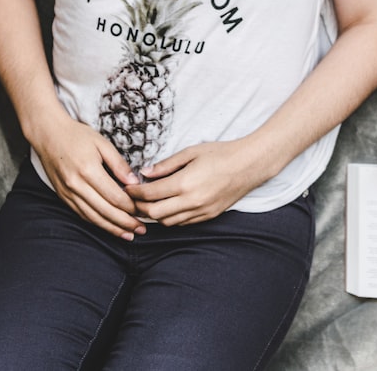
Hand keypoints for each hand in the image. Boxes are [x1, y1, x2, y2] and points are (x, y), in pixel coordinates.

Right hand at [31, 114, 146, 239]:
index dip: (131, 207)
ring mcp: (68, 193)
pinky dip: (96, 223)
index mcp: (89, 170)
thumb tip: (134, 183)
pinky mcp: (63, 196)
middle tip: (141, 229)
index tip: (143, 211)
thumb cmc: (77, 135)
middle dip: (125, 223)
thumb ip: (119, 164)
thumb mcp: (102, 143)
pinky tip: (108, 227)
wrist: (48, 134)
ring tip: (128, 235)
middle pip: (105, 211)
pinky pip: (81, 214)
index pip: (114, 196)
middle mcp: (76, 185)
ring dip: (112, 228)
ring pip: (93, 217)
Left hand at [126, 140, 267, 225]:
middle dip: (139, 207)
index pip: (149, 194)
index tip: (128, 188)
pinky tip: (168, 207)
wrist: (249, 165)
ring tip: (148, 203)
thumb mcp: (191, 152)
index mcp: (184, 183)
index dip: (134, 192)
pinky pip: (182, 223)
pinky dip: (170, 218)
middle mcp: (191, 201)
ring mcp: (201, 211)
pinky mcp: (208, 216)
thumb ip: (166, 164)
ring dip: (154, 214)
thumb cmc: (221, 153)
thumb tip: (145, 173)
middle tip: (133, 198)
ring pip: (167, 222)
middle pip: (154, 213)